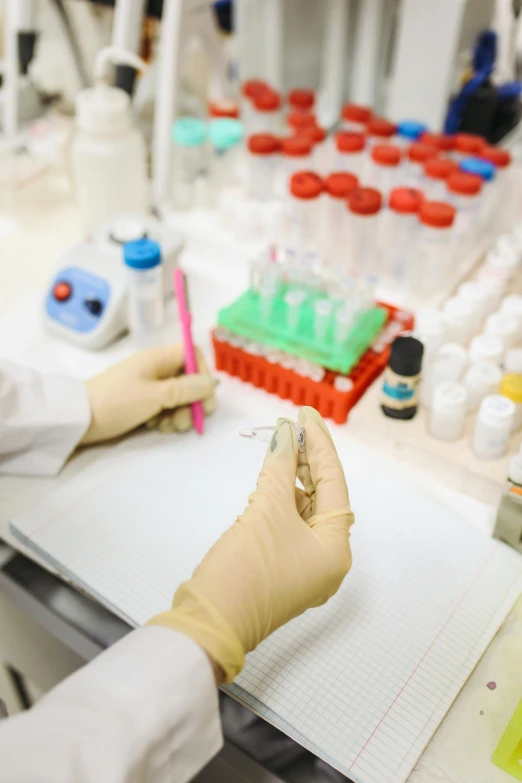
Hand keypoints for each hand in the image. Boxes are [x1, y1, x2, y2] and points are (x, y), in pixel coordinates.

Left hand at [81, 344, 216, 444]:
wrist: (79, 420)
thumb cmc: (116, 402)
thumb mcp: (155, 396)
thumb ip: (186, 390)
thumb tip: (213, 382)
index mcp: (158, 359)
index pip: (193, 355)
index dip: (203, 373)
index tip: (205, 397)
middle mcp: (156, 369)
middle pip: (188, 379)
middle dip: (192, 402)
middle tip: (186, 422)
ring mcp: (148, 386)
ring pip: (178, 397)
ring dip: (179, 414)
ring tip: (166, 427)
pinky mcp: (141, 403)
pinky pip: (164, 408)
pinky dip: (165, 418)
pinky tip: (154, 427)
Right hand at [149, 407, 353, 681]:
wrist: (209, 621)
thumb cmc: (246, 569)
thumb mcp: (266, 510)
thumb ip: (280, 466)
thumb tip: (285, 433)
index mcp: (335, 548)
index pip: (334, 483)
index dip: (320, 444)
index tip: (305, 414)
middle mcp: (327, 558)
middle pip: (322, 495)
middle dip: (307, 458)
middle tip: (291, 424)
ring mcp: (303, 566)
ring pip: (304, 509)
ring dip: (293, 476)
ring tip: (281, 443)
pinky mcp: (280, 567)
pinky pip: (288, 524)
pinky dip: (280, 498)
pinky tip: (270, 477)